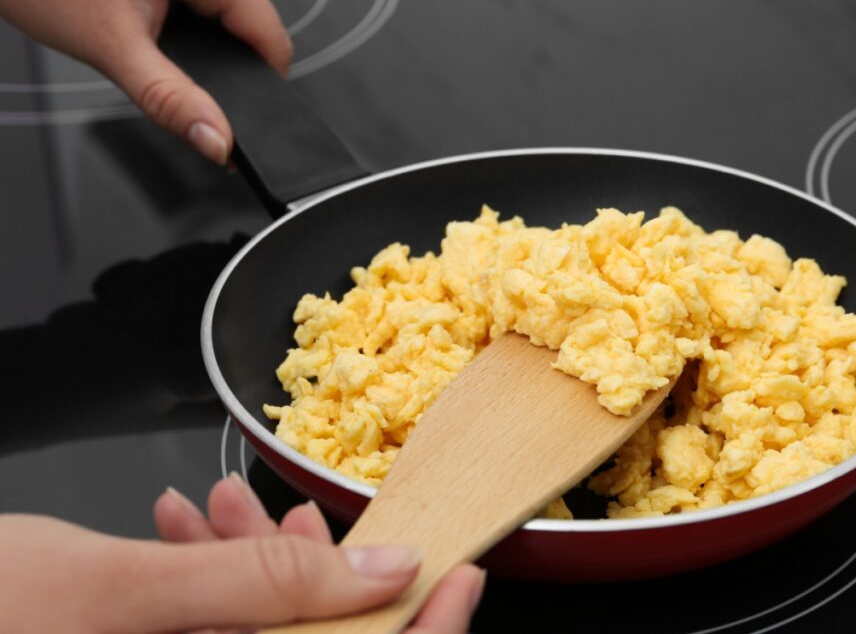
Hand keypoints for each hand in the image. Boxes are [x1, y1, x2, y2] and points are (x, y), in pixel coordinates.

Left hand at [0, 0, 291, 163]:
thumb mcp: (112, 46)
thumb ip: (171, 100)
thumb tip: (218, 141)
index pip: (269, 38)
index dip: (256, 87)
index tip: (230, 120)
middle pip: (246, 28)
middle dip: (213, 60)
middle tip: (156, 62)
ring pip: (224, 15)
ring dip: (194, 39)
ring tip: (140, 32)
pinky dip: (178, 19)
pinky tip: (139, 13)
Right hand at [0, 475, 484, 632]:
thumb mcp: (122, 592)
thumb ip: (263, 584)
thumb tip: (385, 571)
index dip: (426, 633)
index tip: (464, 575)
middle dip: (316, 575)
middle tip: (302, 516)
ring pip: (258, 626)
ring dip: (249, 563)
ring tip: (218, 504)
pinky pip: (207, 621)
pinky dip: (204, 575)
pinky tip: (181, 527)